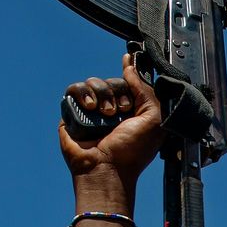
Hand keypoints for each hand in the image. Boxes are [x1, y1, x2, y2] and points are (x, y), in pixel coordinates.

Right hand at [59, 53, 166, 194]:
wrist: (106, 170)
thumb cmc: (132, 151)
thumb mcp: (154, 118)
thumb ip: (146, 89)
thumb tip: (130, 66)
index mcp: (132, 110)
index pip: (130, 82)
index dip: (131, 72)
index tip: (129, 57)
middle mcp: (111, 109)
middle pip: (112, 80)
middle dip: (117, 90)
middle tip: (120, 110)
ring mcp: (90, 111)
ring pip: (93, 82)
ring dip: (101, 93)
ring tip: (104, 113)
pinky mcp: (71, 113)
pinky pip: (74, 89)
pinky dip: (82, 94)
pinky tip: (90, 108)